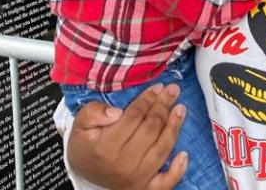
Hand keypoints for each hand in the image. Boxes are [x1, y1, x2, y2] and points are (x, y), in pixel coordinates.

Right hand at [67, 84, 186, 189]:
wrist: (85, 171)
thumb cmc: (86, 144)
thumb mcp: (80, 124)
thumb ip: (93, 113)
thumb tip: (116, 111)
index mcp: (105, 147)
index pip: (133, 117)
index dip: (147, 100)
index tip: (158, 87)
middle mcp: (122, 164)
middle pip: (150, 130)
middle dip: (163, 107)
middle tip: (173, 90)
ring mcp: (136, 178)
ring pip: (161, 149)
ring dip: (174, 127)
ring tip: (180, 109)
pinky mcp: (145, 188)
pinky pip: (166, 182)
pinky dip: (177, 170)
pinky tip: (184, 154)